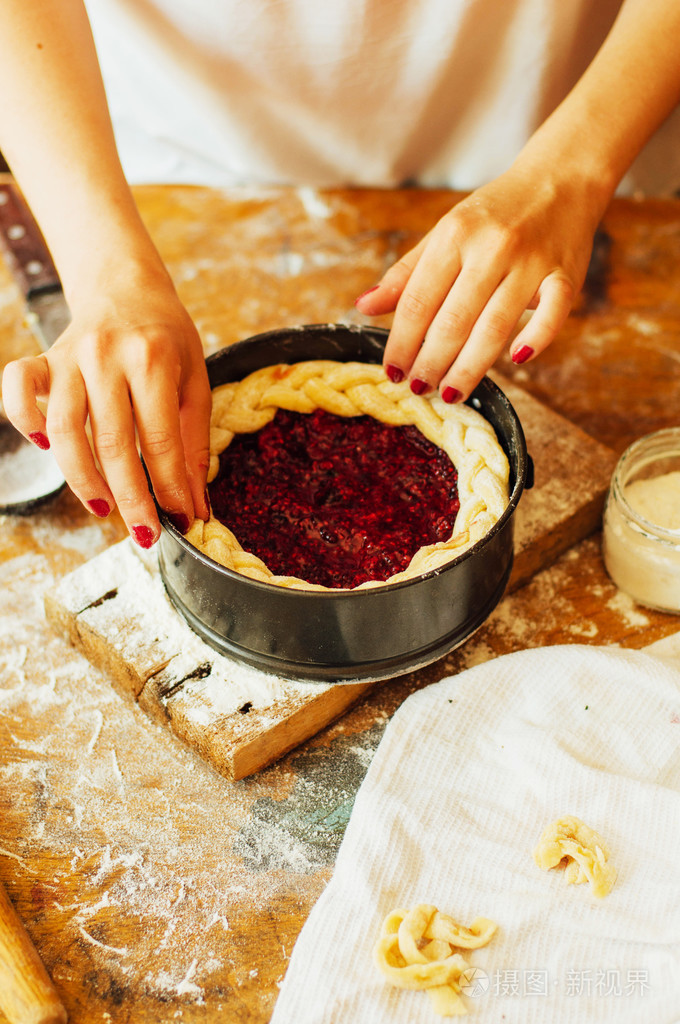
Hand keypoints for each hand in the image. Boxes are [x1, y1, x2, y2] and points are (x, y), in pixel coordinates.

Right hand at [1, 267, 210, 546]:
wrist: (127, 286)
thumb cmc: (166, 338)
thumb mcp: (195, 381)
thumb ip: (192, 441)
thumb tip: (193, 502)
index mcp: (153, 360)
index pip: (160, 439)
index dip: (169, 486)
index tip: (180, 519)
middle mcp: (107, 357)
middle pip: (113, 443)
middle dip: (130, 497)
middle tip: (144, 532)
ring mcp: (69, 356)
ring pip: (64, 430)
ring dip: (82, 478)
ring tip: (102, 508)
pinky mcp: (43, 358)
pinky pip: (18, 390)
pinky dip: (24, 421)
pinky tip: (48, 451)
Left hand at [355, 165, 600, 401]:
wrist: (559, 179)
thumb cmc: (494, 214)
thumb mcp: (444, 233)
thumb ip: (405, 274)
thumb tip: (364, 306)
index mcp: (455, 235)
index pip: (419, 300)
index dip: (401, 341)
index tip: (392, 372)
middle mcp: (492, 248)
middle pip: (454, 320)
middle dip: (431, 362)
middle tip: (418, 389)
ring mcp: (531, 262)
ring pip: (495, 326)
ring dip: (469, 367)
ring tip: (450, 393)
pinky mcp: (566, 274)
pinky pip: (553, 313)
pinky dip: (536, 338)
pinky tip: (516, 360)